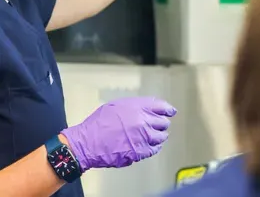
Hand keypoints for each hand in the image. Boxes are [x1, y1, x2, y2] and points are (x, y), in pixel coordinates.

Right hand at [61, 97, 176, 170]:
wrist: (88, 142)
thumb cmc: (98, 124)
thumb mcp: (115, 106)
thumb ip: (134, 106)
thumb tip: (146, 109)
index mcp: (137, 107)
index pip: (161, 106)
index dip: (167, 109)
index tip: (171, 112)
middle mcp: (142, 120)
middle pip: (163, 122)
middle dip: (162, 123)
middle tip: (159, 125)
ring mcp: (143, 137)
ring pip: (161, 137)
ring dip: (159, 136)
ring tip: (155, 136)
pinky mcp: (140, 151)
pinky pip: (154, 149)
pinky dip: (154, 147)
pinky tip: (151, 145)